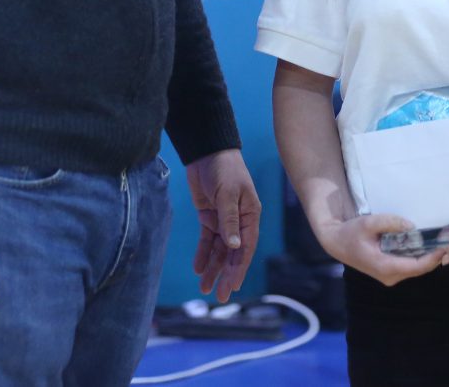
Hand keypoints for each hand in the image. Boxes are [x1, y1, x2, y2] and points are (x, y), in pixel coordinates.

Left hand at [184, 149, 260, 301]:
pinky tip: (198, 268)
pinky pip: (207, 240)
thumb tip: (234, 247)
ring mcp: (224, 220)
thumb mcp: (228, 193)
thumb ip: (229, 220)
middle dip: (226, 275)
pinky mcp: (209, 216)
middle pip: (233, 254)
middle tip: (219, 296)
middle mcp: (239, 221)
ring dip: (213, 268)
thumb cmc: (224, 169)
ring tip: (204, 288)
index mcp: (250, 216)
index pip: (246, 247)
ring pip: (220, 250)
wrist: (206, 151)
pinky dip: (203, 254)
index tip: (232, 286)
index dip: (239, 268)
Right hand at [315, 213, 443, 285]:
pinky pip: (409, 266)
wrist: (336, 242)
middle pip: (419, 269)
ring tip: (439, 240)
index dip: (434, 258)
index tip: (445, 246)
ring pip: (415, 268)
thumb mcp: (368, 223)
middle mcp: (390, 276)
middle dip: (434, 256)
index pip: (417, 267)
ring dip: (427, 256)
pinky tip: (425, 244)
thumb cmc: (351, 232)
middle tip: (446, 240)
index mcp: (385, 267)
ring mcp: (390, 276)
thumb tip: (411, 226)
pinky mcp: (390, 272)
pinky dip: (419, 256)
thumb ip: (390, 223)